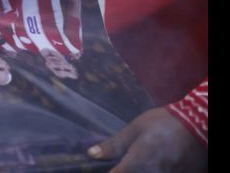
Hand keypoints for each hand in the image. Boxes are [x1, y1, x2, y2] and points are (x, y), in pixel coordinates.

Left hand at [87, 107, 206, 171]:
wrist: (199, 124)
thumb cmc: (163, 123)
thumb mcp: (136, 129)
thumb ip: (114, 145)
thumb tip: (91, 154)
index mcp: (137, 163)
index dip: (108, 172)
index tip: (102, 168)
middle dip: (124, 171)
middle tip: (125, 162)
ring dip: (138, 171)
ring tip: (142, 159)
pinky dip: (154, 171)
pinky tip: (155, 163)